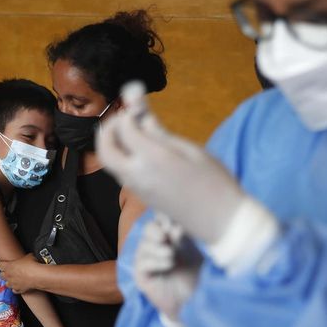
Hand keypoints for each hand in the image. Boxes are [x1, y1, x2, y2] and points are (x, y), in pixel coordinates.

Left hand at [0, 253, 40, 293]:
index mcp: (8, 266)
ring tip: (14, 279)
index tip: (4, 264)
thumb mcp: (28, 257)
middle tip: (9, 271)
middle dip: (4, 274)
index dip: (2, 264)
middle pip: (1, 275)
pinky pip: (14, 290)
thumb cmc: (32, 266)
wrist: (38, 276)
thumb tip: (26, 258)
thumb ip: (23, 259)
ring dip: (9, 282)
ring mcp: (13, 283)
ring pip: (6, 284)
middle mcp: (9, 276)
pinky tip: (19, 286)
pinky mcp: (18, 289)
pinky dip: (16, 288)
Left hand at [97, 83, 245, 244]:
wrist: (221, 222)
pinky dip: (124, 159)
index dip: (127, 114)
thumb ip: (162, 135)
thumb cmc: (214, 183)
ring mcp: (138, 190)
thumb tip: (143, 119)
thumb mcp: (192, 151)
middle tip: (120, 118)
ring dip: (114, 145)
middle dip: (107, 130)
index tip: (135, 105)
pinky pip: (124, 175)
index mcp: (152, 159)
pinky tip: (143, 151)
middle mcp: (138, 175)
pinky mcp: (143, 198)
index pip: (124, 130)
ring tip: (133, 132)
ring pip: (112, 164)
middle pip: (105, 151)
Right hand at [134, 215, 202, 322]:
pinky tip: (169, 264)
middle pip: (149, 228)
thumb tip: (174, 226)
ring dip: (159, 248)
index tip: (173, 221)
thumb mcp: (193, 254)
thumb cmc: (195, 276)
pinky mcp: (141, 276)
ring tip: (172, 255)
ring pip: (144, 245)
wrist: (193, 303)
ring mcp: (146, 261)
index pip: (160, 219)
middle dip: (158, 230)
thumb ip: (183, 239)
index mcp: (169, 237)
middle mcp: (155, 246)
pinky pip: (142, 263)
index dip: (164, 216)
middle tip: (167, 237)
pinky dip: (155, 261)